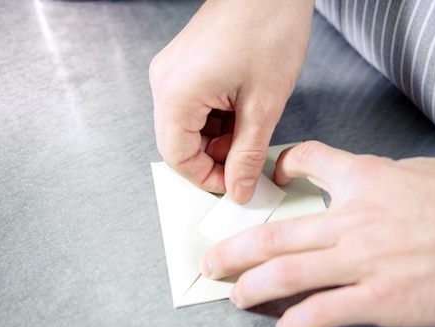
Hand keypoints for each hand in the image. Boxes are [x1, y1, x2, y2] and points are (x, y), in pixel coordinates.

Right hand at [150, 0, 314, 202]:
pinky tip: (243, 110)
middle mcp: (165, 82)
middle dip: (214, 158)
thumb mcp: (264, 104)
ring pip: (189, 126)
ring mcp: (173, 71)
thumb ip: (248, 154)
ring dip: (219, 138)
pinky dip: (218, 118)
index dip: (206, 178)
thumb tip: (239, 189)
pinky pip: (194, 106)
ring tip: (252, 125)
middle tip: (247, 158)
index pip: (177, 157)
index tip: (235, 184)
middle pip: (179, 143)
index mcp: (176, 94)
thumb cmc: (269, 30)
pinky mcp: (185, 65)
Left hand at [200, 141, 434, 326]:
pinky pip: (324, 311)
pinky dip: (297, 322)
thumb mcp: (421, 172)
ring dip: (253, 286)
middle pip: (277, 233)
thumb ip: (384, 183)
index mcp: (367, 179)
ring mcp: (363, 261)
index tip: (272, 176)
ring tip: (235, 295)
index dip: (283, 166)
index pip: (309, 161)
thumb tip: (365, 190)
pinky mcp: (381, 299)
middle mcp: (354, 219)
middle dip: (236, 249)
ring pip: (287, 272)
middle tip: (211, 260)